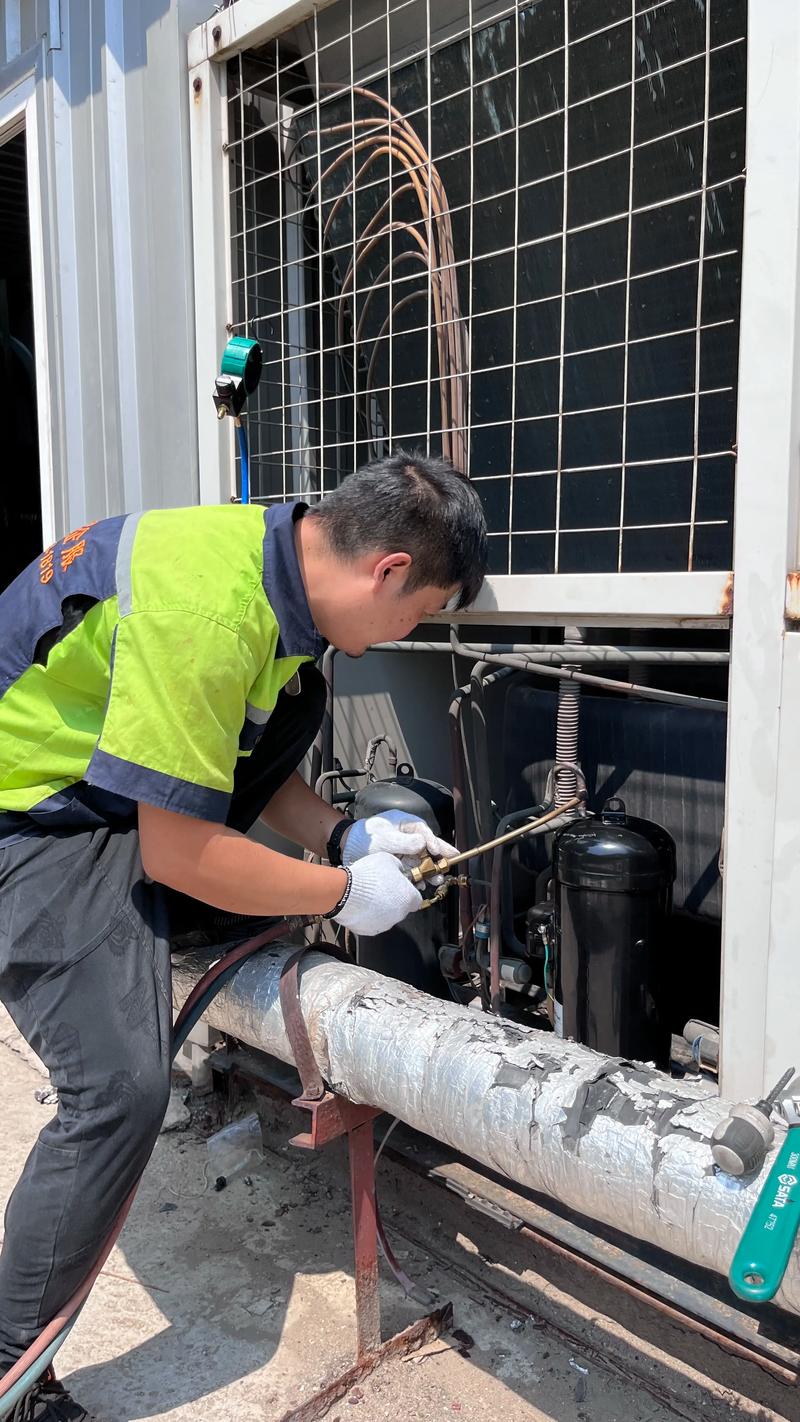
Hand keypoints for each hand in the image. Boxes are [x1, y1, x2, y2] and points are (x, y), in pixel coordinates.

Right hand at [333, 851, 422, 936]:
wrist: (344, 891)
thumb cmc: (368, 875)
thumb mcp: (389, 860)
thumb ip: (399, 868)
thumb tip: (399, 871)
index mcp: (408, 898)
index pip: (417, 900)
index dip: (409, 892)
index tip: (401, 886)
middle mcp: (399, 915)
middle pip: (401, 909)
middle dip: (394, 900)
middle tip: (381, 888)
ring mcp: (384, 925)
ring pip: (387, 917)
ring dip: (381, 908)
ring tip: (368, 896)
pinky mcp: (369, 930)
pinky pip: (372, 922)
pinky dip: (368, 915)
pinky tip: (360, 905)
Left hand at [342, 810, 456, 873]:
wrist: (347, 846)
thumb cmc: (365, 837)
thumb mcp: (386, 838)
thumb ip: (405, 842)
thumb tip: (423, 844)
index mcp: (406, 824)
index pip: (425, 833)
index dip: (435, 843)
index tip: (439, 852)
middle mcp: (408, 837)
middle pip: (427, 848)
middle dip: (437, 859)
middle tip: (447, 867)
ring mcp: (404, 850)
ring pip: (421, 861)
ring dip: (429, 871)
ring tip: (437, 881)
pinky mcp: (399, 862)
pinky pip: (412, 870)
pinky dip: (417, 878)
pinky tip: (422, 885)